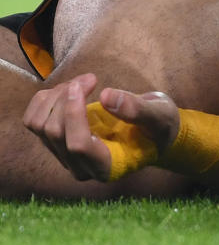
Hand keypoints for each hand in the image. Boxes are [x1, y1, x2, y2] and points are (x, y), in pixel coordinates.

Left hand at [23, 72, 180, 181]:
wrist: (152, 131)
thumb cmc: (159, 126)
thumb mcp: (160, 116)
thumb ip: (138, 109)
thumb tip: (107, 97)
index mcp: (108, 166)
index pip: (78, 145)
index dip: (75, 113)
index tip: (85, 84)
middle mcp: (81, 166)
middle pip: (55, 132)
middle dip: (67, 98)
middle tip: (90, 78)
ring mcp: (64, 156)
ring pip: (40, 125)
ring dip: (55, 96)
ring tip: (81, 82)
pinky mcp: (55, 143)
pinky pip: (33, 121)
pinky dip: (45, 99)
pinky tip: (68, 89)